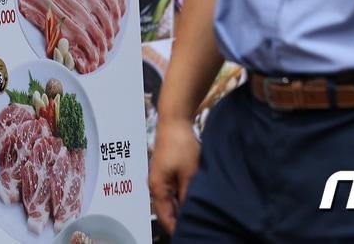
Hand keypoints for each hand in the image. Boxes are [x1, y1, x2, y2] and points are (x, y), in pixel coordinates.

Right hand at [148, 116, 199, 233]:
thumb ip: (187, 196)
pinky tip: (192, 199)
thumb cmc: (180, 145)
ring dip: (181, 208)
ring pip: (170, 201)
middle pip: (166, 211)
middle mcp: (155, 185)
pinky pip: (172, 191)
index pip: (166, 218)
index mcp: (157, 188)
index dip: (177, 229)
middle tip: (197, 227)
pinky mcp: (166, 171)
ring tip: (197, 215)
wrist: (174, 121)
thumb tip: (190, 213)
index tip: (190, 235)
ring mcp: (160, 178)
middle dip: (179, 220)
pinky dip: (181, 198)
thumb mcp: (189, 174)